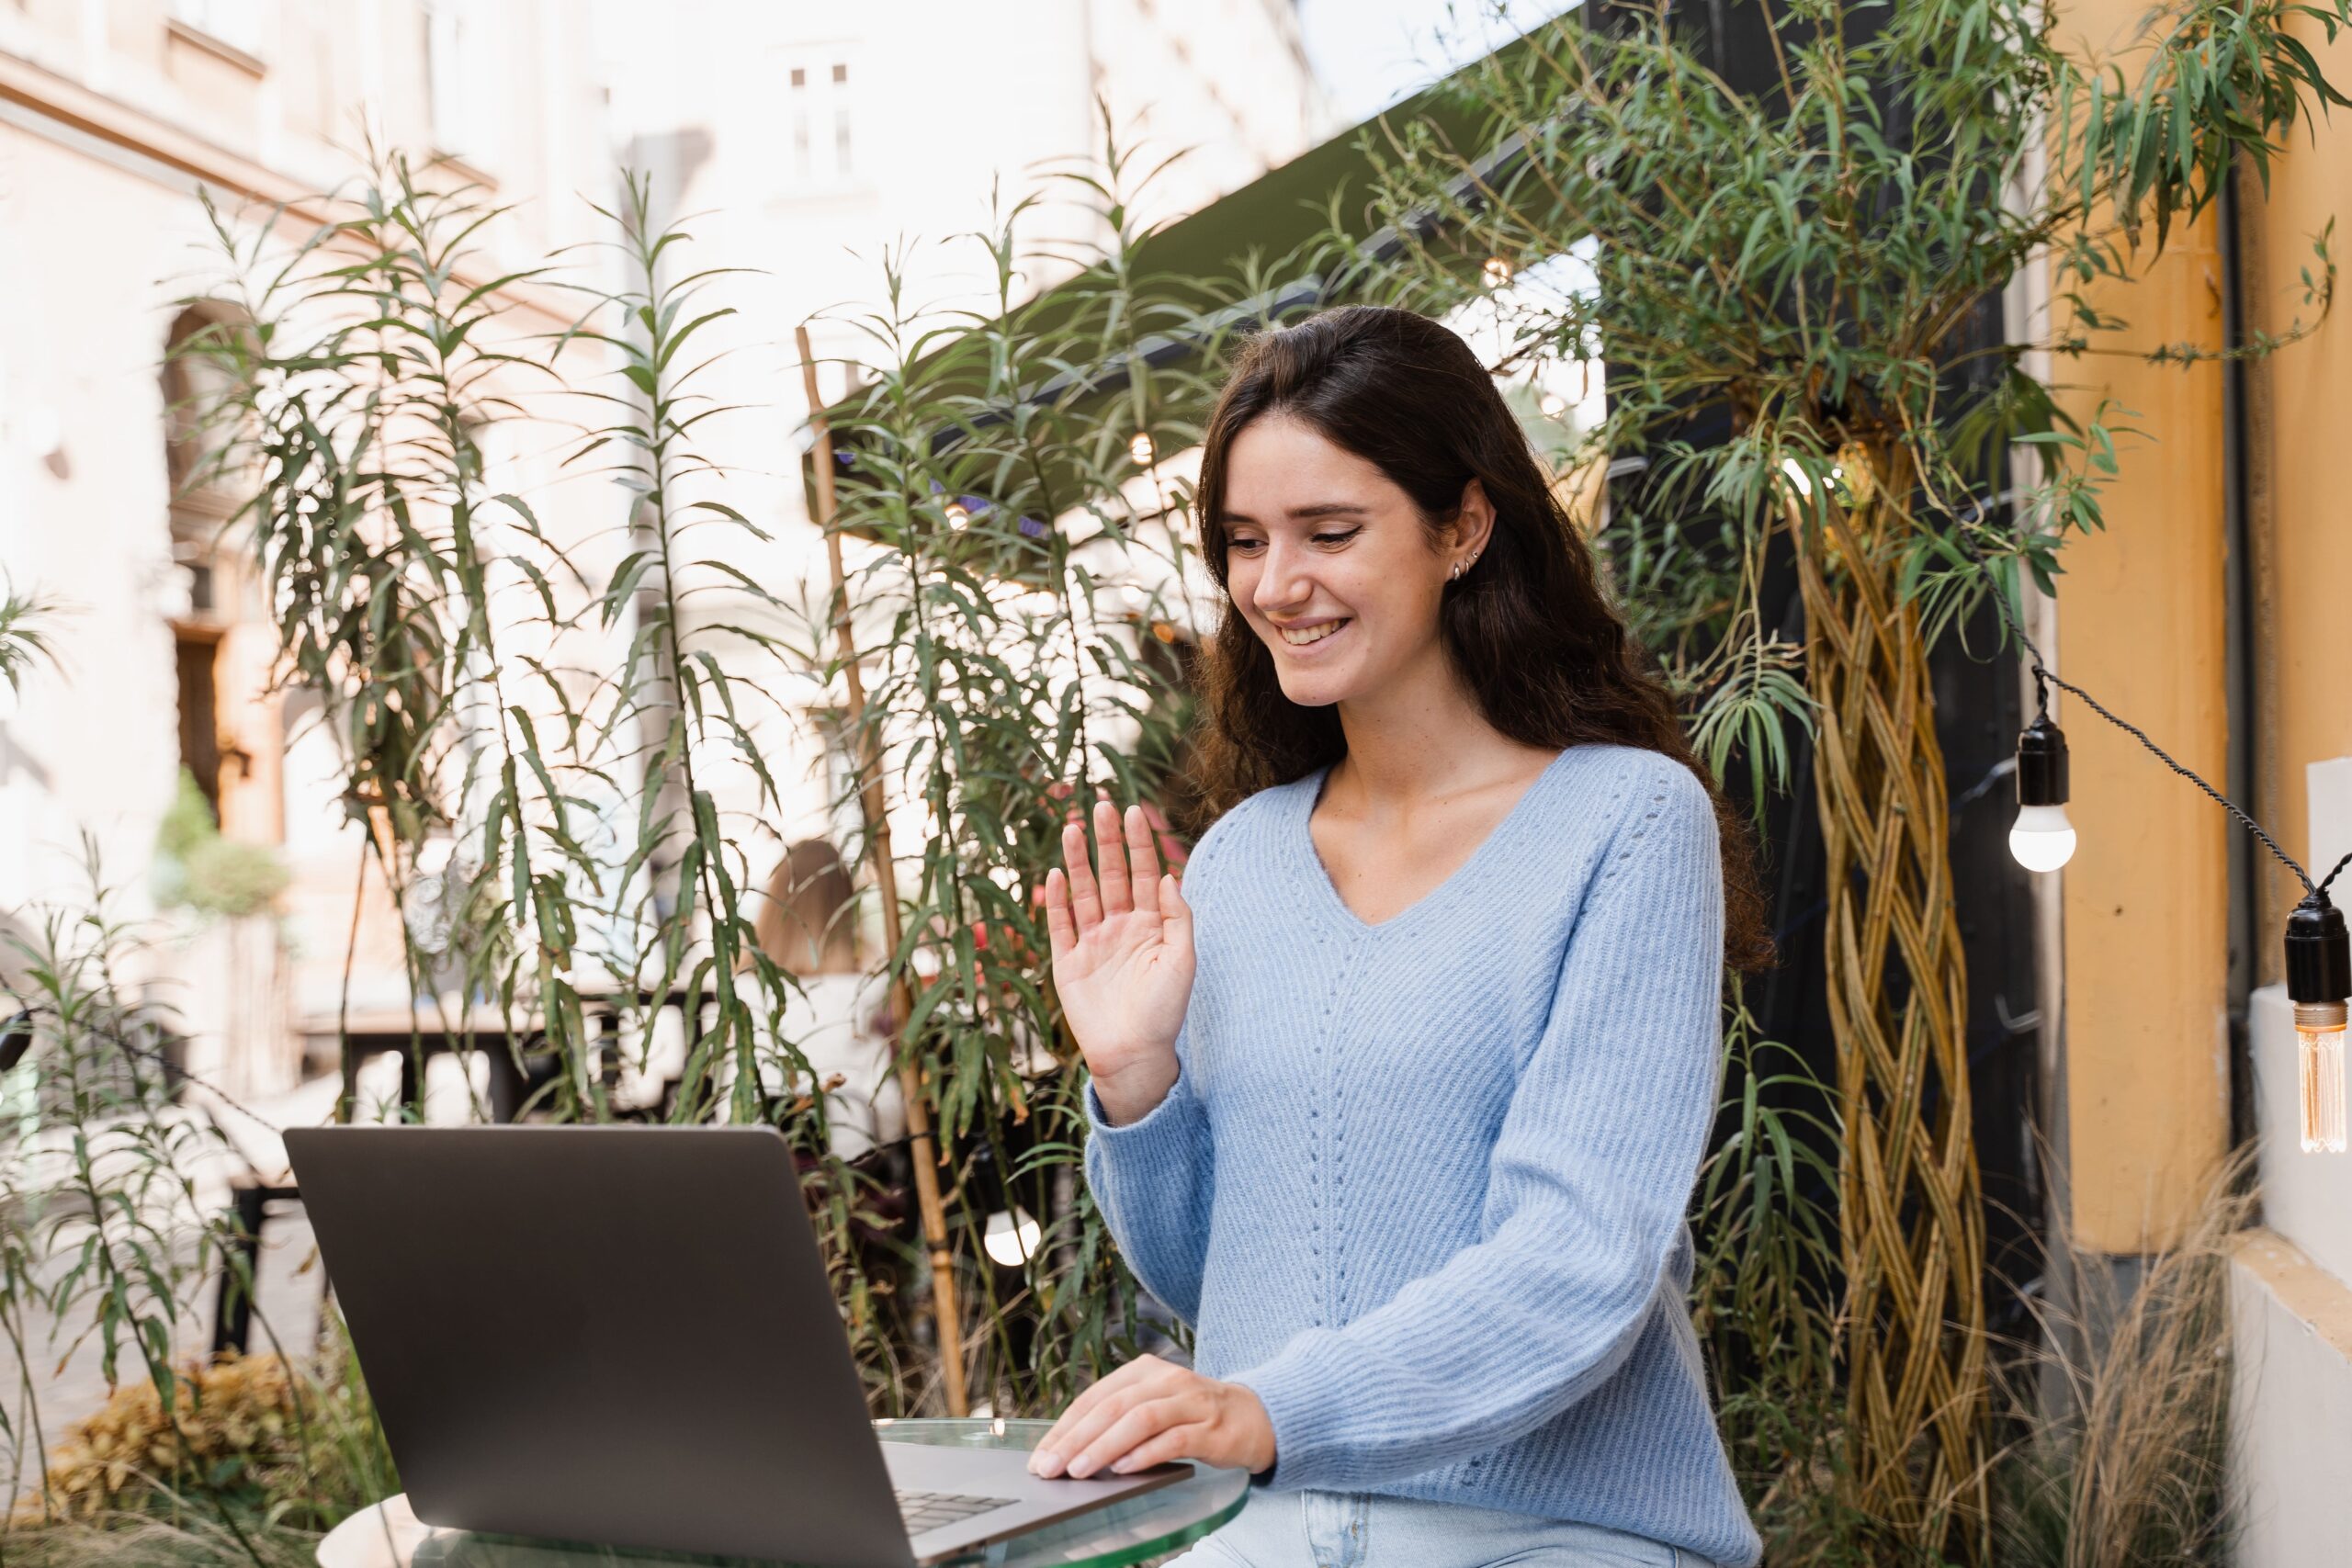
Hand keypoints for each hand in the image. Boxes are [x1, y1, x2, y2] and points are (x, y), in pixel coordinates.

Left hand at [1027, 1354, 1274, 1479]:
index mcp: (1144, 1369)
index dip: (1065, 1426)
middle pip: (1113, 1406)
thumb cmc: (1192, 1415)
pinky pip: (1173, 1439)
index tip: (1041, 1455)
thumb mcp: (1153, 1405)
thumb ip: (1119, 1418)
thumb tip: (1069, 1450)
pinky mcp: (1211, 1428)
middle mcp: (1166, 1379)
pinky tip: (1123, 1469)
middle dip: (1076, 1439)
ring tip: (1079, 1470)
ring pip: (1140, 1419)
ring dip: (1104, 1446)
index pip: (1095, 1396)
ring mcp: (1191, 1401)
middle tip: (1051, 1467)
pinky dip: (1145, 1454)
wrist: (1254, 1416)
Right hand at [1042, 799, 1194, 1124]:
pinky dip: (1057, 900)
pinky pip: (1060, 925)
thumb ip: (1178, 918)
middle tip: (1101, 805)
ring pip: (1083, 892)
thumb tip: (1169, 876)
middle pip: (1111, 874)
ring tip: (1074, 827)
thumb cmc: (1164, 1011)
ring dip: (1079, 860)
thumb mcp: (1183, 961)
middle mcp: (1120, 927)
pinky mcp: (1068, 962)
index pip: (1145, 873)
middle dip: (1107, 841)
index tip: (1136, 811)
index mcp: (1151, 925)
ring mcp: (1092, 943)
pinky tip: (1057, 873)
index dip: (1140, 843)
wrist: (1133, 1054)